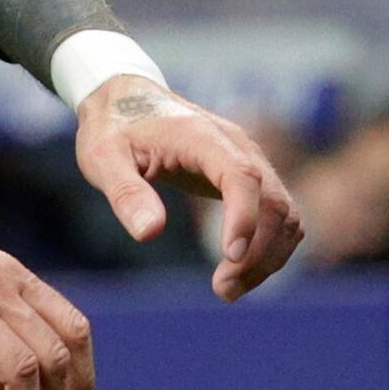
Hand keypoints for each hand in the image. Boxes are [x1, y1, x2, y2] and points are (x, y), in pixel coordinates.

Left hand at [75, 76, 303, 299]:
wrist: (130, 98)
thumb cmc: (114, 128)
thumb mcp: (102, 158)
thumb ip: (125, 193)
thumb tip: (149, 234)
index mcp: (202, 137)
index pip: (242, 175)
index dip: (245, 217)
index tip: (229, 257)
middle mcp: (238, 147)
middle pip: (275, 202)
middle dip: (258, 253)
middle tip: (222, 291)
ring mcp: (250, 161)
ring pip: (286, 214)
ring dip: (268, 257)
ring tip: (228, 290)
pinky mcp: (251, 178)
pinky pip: (280, 216)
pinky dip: (271, 248)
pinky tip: (240, 271)